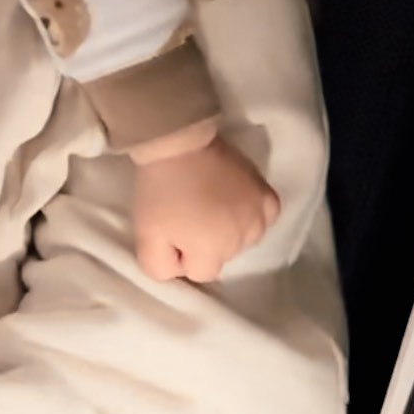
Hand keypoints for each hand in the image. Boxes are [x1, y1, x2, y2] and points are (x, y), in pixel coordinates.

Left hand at [130, 135, 280, 282]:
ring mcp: (259, 215)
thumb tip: (180, 272)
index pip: (201, 272)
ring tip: (208, 203)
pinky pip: (265, 217)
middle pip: (223, 255)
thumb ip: (160, 268)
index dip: (182, 254)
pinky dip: (252, 212)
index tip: (172, 231)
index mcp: (213, 251)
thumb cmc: (160, 190)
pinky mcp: (268, 195)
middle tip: (187, 212)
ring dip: (229, 228)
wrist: (178, 141)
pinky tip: (234, 200)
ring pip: (244, 239)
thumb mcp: (145, 236)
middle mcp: (242, 238)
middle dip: (205, 242)